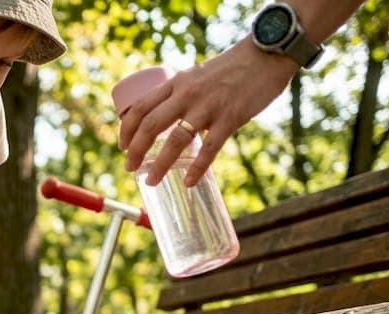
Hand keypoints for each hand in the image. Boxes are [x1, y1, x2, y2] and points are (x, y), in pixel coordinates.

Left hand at [118, 41, 297, 186]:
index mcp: (176, 83)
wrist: (266, 54)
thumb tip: (171, 120)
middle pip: (150, 125)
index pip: (140, 107)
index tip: (122, 146)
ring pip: (175, 140)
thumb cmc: (232, 68)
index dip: (126, 129)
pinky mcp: (230, 117)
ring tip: (150, 181)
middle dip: (135, 151)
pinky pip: (209, 148)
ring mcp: (208, 106)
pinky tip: (188, 182)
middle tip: (130, 168)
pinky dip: (197, 169)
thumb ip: (183, 95)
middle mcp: (187, 94)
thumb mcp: (197, 76)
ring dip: (159, 164)